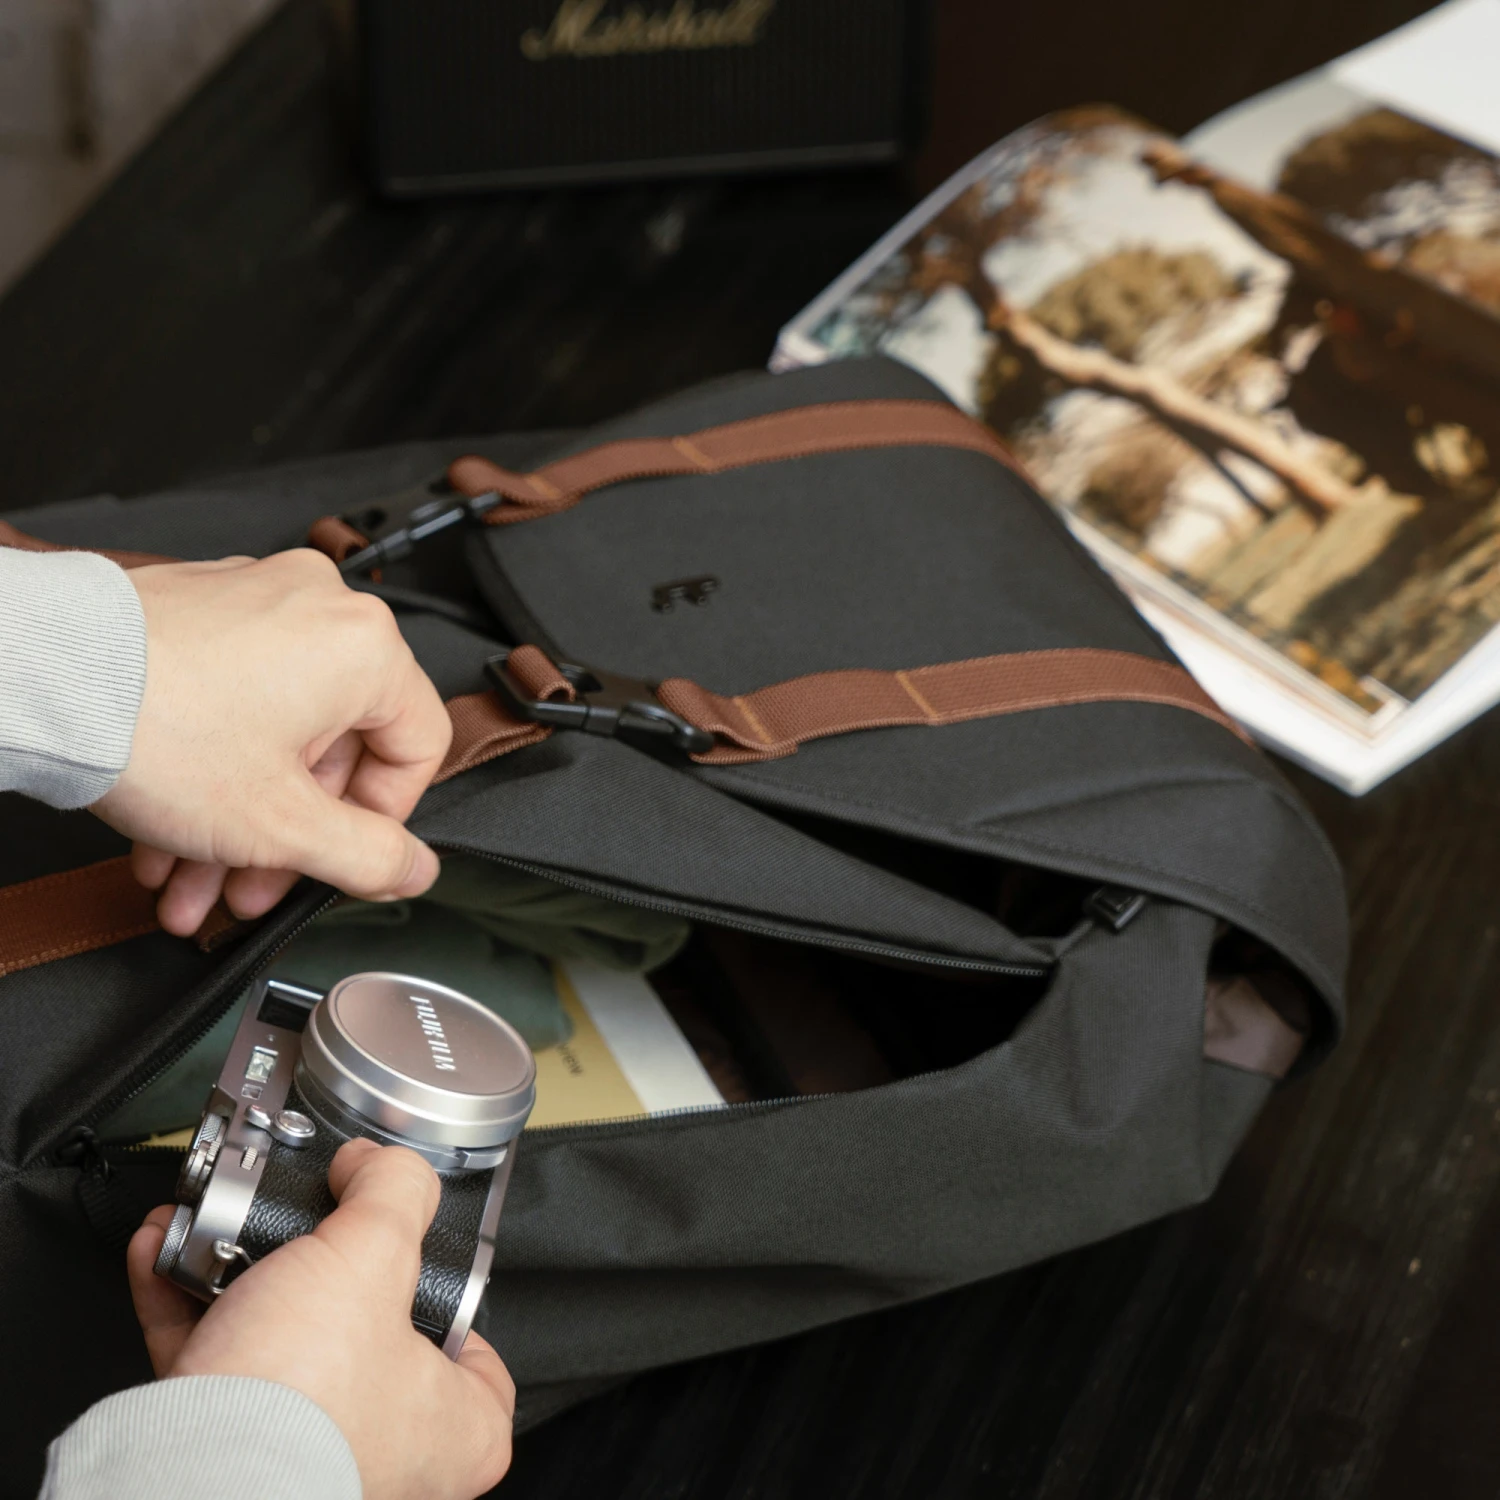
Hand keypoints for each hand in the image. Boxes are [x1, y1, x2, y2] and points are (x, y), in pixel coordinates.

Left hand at [94, 550, 452, 934]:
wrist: (35, 678)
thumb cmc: (154, 729)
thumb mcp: (282, 824)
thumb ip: (367, 855)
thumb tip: (412, 868)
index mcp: (364, 648)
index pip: (418, 747)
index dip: (382, 822)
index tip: (341, 859)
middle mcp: (318, 610)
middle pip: (334, 748)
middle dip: (286, 837)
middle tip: (251, 887)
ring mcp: (254, 603)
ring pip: (274, 733)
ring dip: (238, 821)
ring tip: (193, 879)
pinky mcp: (200, 612)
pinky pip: (230, 702)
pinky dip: (209, 768)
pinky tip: (169, 834)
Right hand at [128, 1140, 514, 1499]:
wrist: (186, 1476)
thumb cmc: (303, 1404)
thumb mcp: (374, 1254)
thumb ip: (393, 1191)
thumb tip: (384, 1166)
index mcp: (453, 1429)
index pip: (478, 1354)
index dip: (449, 1295)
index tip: (417, 1252)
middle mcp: (386, 1456)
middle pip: (364, 1331)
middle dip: (319, 1266)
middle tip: (306, 1230)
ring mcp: (303, 1457)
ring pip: (280, 1343)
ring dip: (237, 1270)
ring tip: (223, 1223)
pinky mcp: (228, 1452)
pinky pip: (213, 1365)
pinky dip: (187, 1304)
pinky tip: (167, 1250)